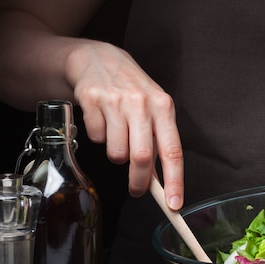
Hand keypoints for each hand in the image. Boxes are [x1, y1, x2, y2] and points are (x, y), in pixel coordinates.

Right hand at [66, 41, 183, 208]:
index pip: (173, 151)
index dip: (174, 181)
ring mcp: (114, 101)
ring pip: (116, 153)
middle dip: (140, 181)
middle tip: (138, 191)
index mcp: (163, 107)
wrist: (99, 59)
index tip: (174, 204)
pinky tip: (103, 122)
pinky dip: (100, 139)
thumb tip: (162, 182)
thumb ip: (159, 142)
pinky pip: (96, 139)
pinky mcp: (90, 100)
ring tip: (118, 139)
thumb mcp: (154, 110)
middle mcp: (141, 103)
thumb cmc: (133, 92)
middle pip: (142, 157)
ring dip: (117, 156)